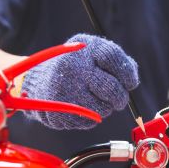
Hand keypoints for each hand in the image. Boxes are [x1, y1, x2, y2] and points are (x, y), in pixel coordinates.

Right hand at [21, 34, 138, 129]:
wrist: (36, 79)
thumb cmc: (74, 66)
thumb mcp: (91, 52)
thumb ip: (115, 60)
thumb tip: (132, 79)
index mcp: (84, 47)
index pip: (113, 57)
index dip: (127, 73)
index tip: (130, 83)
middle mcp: (74, 66)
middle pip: (111, 88)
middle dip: (120, 98)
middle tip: (119, 100)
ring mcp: (66, 89)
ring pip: (102, 109)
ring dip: (105, 108)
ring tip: (96, 100)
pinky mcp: (60, 109)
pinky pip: (88, 120)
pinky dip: (90, 117)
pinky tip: (81, 105)